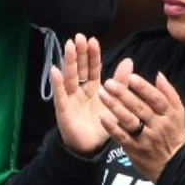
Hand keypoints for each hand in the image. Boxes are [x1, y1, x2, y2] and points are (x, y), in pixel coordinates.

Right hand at [49, 35, 113, 156]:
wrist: (90, 147)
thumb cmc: (102, 123)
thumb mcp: (114, 102)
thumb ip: (121, 82)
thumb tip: (129, 60)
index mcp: (93, 87)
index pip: (92, 67)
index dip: (92, 54)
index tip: (92, 40)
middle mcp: (80, 89)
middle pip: (79, 68)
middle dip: (79, 53)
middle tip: (79, 37)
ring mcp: (70, 98)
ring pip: (69, 77)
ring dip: (68, 61)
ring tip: (68, 46)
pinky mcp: (63, 109)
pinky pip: (60, 95)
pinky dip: (57, 83)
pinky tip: (55, 70)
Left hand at [100, 60, 184, 181]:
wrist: (174, 167)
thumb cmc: (173, 135)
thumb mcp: (179, 114)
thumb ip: (169, 94)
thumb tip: (159, 74)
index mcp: (169, 115)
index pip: (156, 99)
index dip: (144, 88)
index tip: (131, 77)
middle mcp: (158, 126)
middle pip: (140, 108)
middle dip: (123, 94)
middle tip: (108, 82)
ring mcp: (146, 139)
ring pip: (129, 121)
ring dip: (114, 107)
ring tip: (101, 94)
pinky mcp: (135, 150)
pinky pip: (122, 137)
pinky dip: (112, 127)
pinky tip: (102, 117)